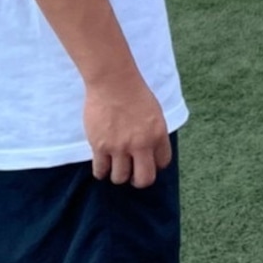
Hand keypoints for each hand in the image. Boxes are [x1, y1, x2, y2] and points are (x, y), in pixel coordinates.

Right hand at [83, 71, 172, 187]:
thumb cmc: (134, 93)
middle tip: (133, 175)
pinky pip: (100, 171)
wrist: (112, 81)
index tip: (147, 162)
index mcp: (158, 134)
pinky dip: (101, 171)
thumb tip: (151, 154)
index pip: (162, 163)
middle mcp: (141, 144)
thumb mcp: (155, 113)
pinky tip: (102, 164)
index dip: (155, 165)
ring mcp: (119, 147)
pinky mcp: (100, 146)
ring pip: (120, 178)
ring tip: (115, 165)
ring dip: (118, 174)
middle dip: (139, 180)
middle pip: (144, 179)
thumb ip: (154, 134)